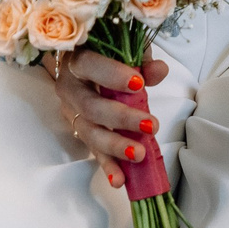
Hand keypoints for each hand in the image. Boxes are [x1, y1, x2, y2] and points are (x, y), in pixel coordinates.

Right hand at [47, 50, 168, 184]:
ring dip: (115, 146)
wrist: (84, 60)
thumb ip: (141, 59)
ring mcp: (72, 112)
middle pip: (90, 107)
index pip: (88, 65)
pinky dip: (107, 166)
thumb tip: (159, 71)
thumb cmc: (106, 51)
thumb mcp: (124, 47)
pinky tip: (120, 180)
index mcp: (76, 58)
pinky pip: (93, 150)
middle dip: (120, 118)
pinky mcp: (80, 131)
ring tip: (139, 154)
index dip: (111, 75)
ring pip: (89, 133)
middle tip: (150, 125)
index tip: (138, 83)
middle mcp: (69, 87)